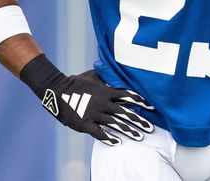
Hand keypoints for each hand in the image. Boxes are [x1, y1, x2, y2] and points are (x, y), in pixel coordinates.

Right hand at [20, 54, 153, 144]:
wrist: (57, 90)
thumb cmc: (77, 81)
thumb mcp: (94, 75)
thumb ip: (107, 74)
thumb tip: (118, 67)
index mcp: (106, 91)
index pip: (127, 95)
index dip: (140, 101)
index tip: (152, 106)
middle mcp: (103, 103)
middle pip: (124, 112)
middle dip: (138, 120)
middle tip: (150, 127)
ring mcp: (94, 114)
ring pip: (115, 123)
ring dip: (128, 130)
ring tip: (139, 137)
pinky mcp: (84, 123)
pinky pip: (98, 132)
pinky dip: (108, 137)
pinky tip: (117, 142)